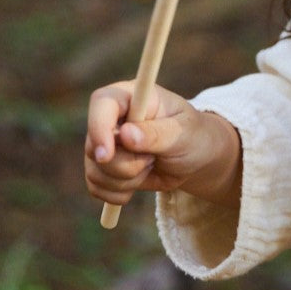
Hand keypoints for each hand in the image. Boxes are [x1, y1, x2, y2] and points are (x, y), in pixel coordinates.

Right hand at [85, 81, 241, 209]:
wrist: (196, 157)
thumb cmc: (193, 135)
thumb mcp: (183, 132)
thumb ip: (157, 133)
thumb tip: (126, 134)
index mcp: (131, 96)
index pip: (102, 103)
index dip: (98, 127)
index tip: (108, 154)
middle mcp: (112, 118)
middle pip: (94, 146)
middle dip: (125, 165)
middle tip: (153, 159)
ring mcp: (106, 143)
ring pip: (95, 171)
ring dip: (126, 180)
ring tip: (151, 165)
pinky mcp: (104, 168)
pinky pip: (96, 188)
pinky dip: (119, 193)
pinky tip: (141, 180)